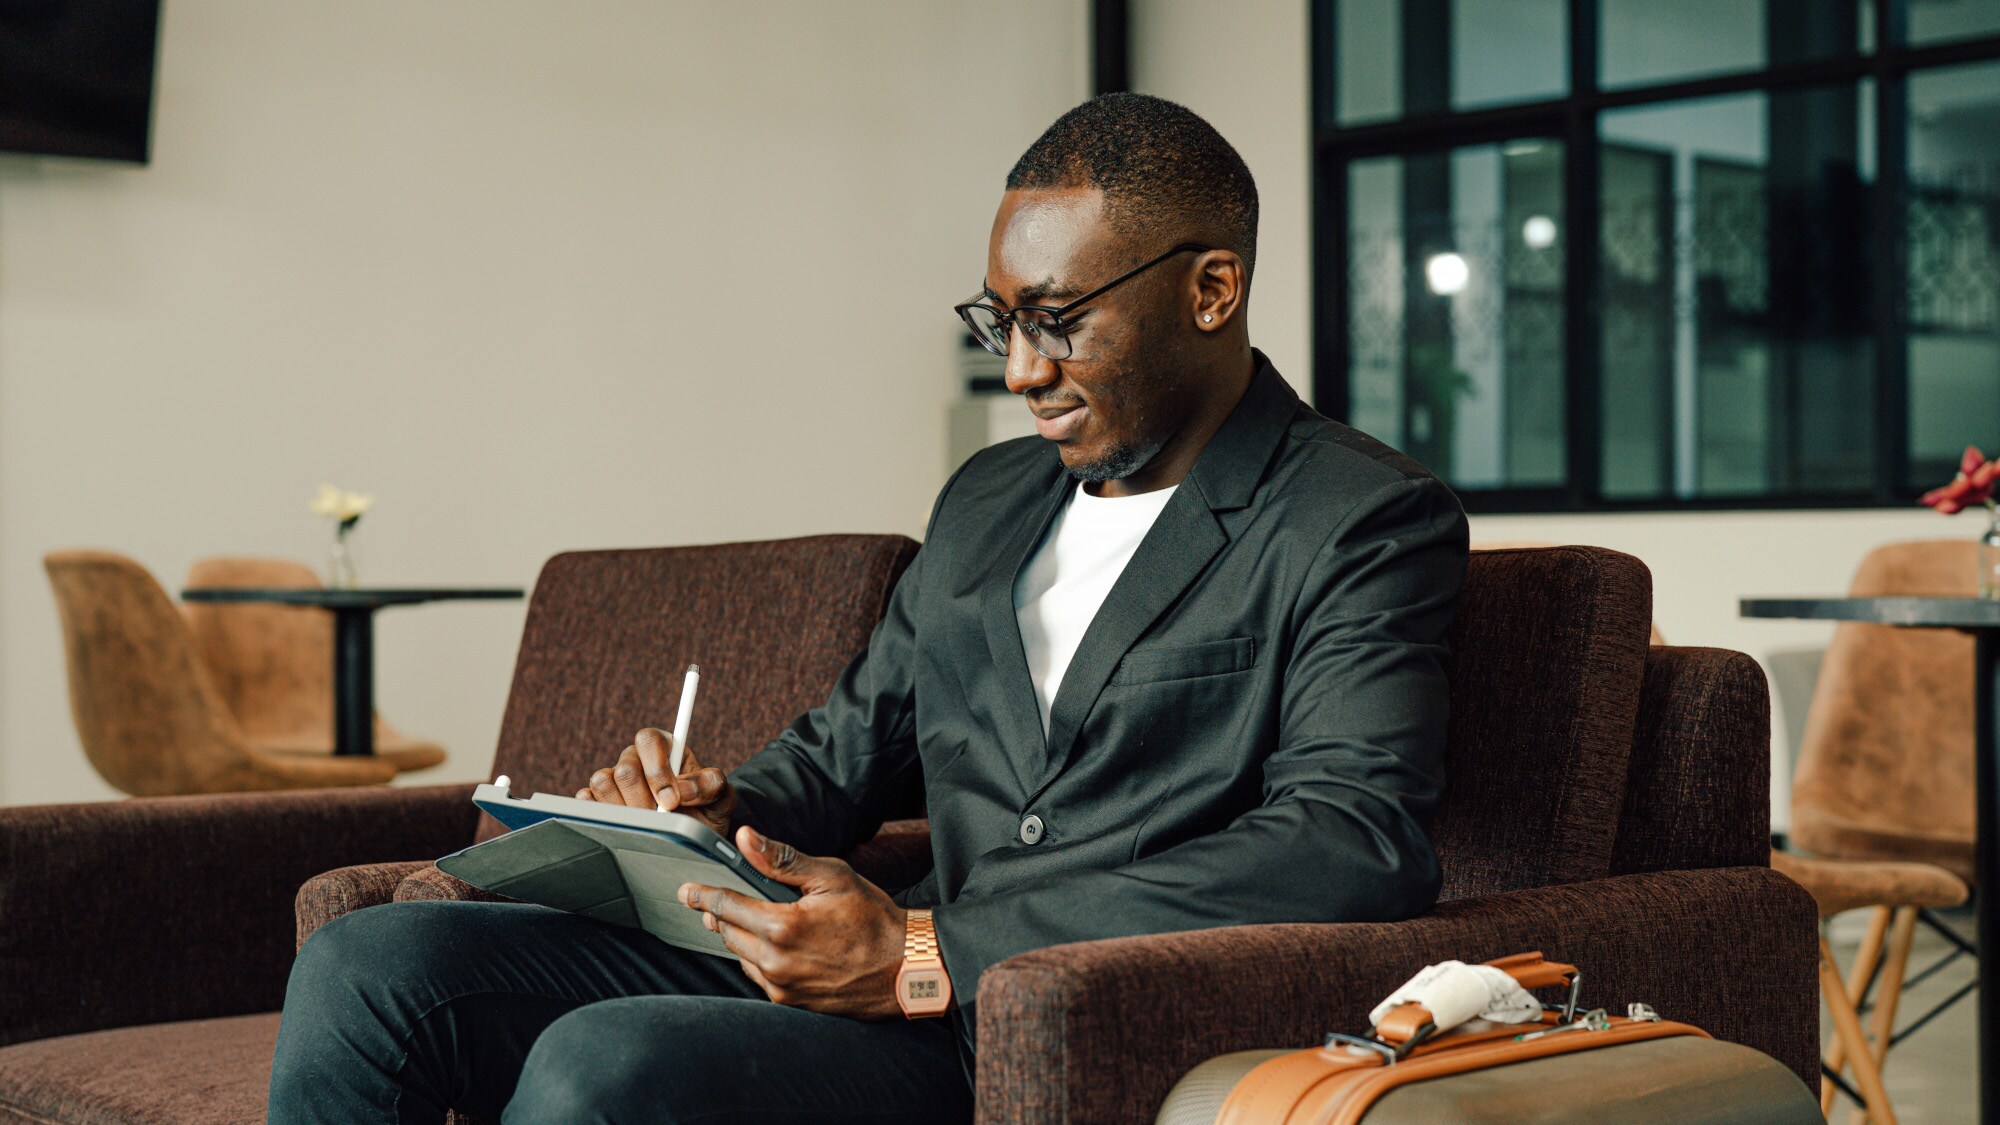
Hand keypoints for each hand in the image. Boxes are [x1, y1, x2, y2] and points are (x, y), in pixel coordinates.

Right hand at [576, 727, 735, 835]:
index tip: (671, 801)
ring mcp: (613, 780)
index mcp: (664, 747)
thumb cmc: (707, 811)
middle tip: (661, 819)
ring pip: (602, 783)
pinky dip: (601, 816)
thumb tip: (683, 791)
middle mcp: (635, 759)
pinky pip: (584, 801)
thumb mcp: (722, 797)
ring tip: (647, 824)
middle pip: (625, 769)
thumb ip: (710, 785)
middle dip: (645, 801)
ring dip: (625, 811)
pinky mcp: (595, 801)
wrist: (693, 838)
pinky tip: (625, 826)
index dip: (657, 771)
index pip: (649, 740)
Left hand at [678, 826, 909, 1019]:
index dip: (702, 895)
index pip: (726, 906)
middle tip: (714, 902)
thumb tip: (746, 838)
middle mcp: (775, 962)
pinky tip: (773, 946)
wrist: (905, 969)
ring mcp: (782, 986)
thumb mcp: (832, 877)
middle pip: (728, 933)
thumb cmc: (873, 918)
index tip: (686, 890)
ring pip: (741, 956)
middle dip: (721, 915)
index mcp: (782, 926)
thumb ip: (783, 860)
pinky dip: (757, 958)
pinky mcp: (791, 1002)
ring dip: (739, 937)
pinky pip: (759, 976)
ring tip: (749, 920)